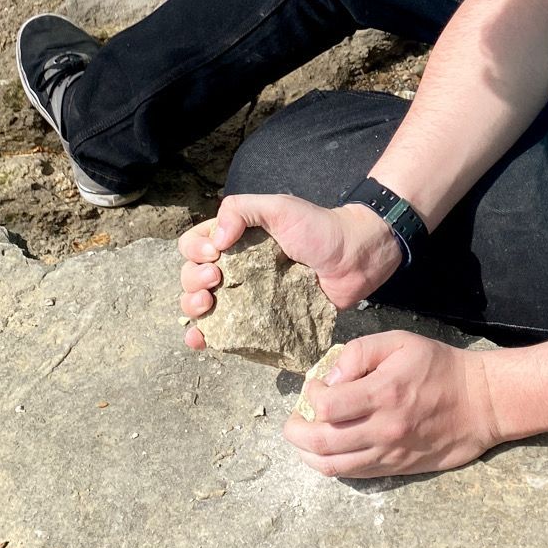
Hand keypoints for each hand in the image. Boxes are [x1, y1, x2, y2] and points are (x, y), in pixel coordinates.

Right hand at [178, 192, 403, 349]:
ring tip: (207, 305)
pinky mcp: (262, 322)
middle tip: (216, 281)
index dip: (195, 250)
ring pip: (202, 306)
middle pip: (192, 277)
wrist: (355, 259)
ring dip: (193, 308)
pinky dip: (207, 337)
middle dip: (193, 280)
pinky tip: (201, 339)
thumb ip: (242, 210)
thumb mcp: (279, 208)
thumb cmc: (319, 228)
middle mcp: (235, 269)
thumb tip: (216, 240)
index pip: (195, 244)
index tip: (215, 253)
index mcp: (235, 240)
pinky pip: (228, 332)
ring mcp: (247, 298)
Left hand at [283, 331, 499, 479]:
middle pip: (322, 443)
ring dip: (308, 454)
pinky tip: (327, 450)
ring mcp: (390, 453)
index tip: (315, 386)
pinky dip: (331, 465)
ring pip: (332, 466)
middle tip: (293, 420)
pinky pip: (353, 474)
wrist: (480, 403)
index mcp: (383, 393)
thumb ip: (360, 353)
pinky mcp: (396, 468)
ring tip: (304, 438)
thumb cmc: (439, 367)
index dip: (310, 396)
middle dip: (295, 432)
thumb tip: (331, 378)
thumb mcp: (400, 342)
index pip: (326, 406)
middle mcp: (383, 429)